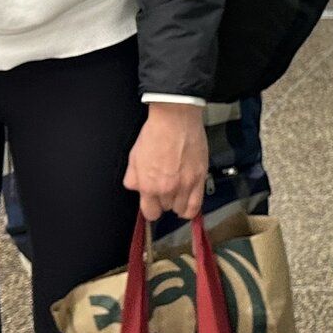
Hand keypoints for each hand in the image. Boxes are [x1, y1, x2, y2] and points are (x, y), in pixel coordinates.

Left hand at [123, 104, 210, 221]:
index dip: (151, 208)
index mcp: (148, 185)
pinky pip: (196, 205)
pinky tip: (188, 201)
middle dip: (164, 200)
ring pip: (181, 209)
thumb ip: (133, 177)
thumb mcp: (134, 156)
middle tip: (165, 188)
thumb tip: (136, 187)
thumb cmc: (156, 133)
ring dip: (178, 202)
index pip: (150, 213)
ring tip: (178, 192)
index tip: (153, 203)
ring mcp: (184, 185)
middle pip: (166, 208)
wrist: (175, 119)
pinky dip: (191, 208)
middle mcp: (166, 189)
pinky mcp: (199, 178)